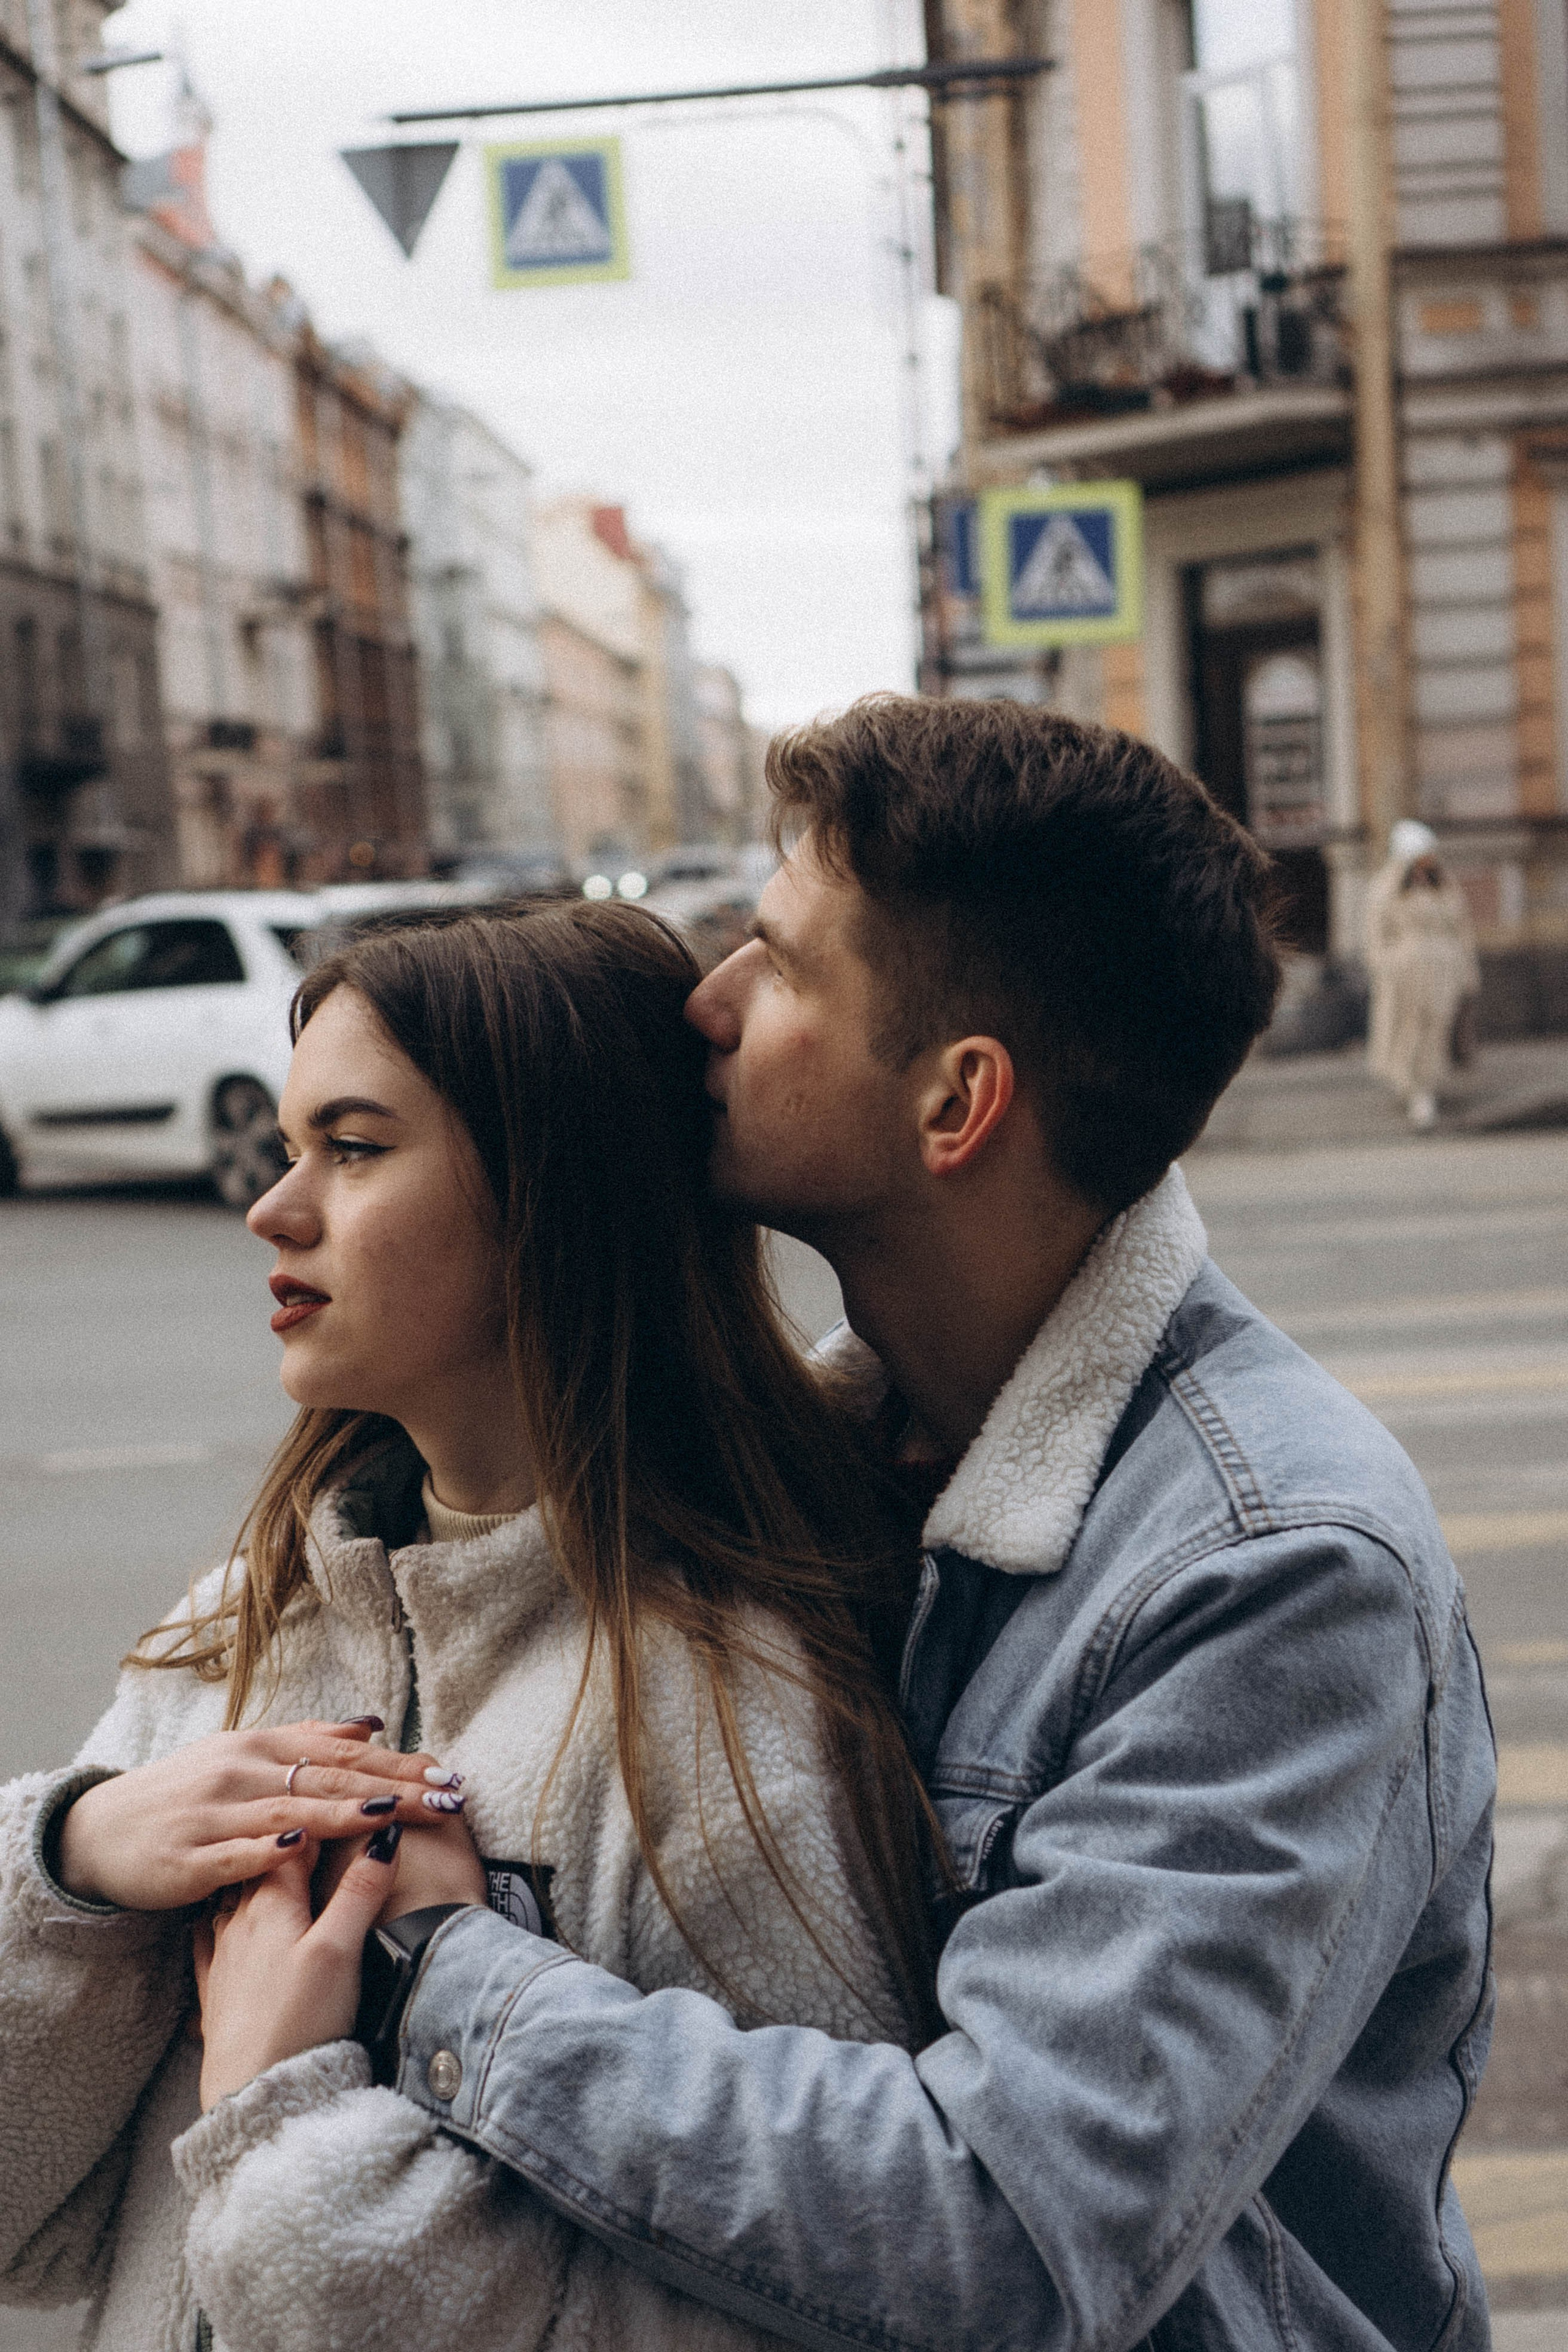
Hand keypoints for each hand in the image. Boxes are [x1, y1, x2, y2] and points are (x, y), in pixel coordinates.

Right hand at [56, 1719, 462, 1910]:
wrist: (100, 1830)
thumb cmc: (184, 1793)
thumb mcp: (243, 1755)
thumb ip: (307, 1740)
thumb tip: (371, 1725)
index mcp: (258, 1747)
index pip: (342, 1753)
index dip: (398, 1763)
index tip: (448, 1774)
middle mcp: (239, 1773)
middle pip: (328, 1779)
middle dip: (392, 1788)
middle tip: (445, 1797)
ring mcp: (213, 1815)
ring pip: (289, 1812)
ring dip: (344, 1813)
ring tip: (393, 1814)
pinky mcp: (188, 1859)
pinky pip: (235, 1853)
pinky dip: (268, 1849)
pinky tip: (300, 1846)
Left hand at [193, 1829, 403, 2108]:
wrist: (254, 2095)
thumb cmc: (300, 2021)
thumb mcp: (340, 1950)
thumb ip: (360, 1889)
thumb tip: (383, 1831)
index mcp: (272, 1901)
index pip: (297, 1836)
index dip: (323, 1808)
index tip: (345, 1787)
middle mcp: (240, 1918)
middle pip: (264, 1858)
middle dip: (290, 1832)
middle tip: (310, 1808)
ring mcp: (223, 1953)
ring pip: (236, 1890)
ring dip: (256, 1866)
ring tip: (268, 1849)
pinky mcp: (216, 1989)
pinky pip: (209, 1933)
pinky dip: (218, 1911)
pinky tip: (215, 1912)